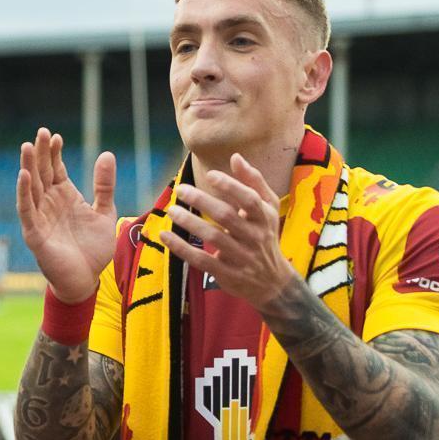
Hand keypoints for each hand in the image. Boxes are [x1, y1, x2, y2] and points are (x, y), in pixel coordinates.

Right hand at [16, 128, 116, 303]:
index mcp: (65, 197)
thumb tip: (107, 154)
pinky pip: (27, 210)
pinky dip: (24, 193)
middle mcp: (49, 204)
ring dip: (28, 167)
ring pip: (31, 188)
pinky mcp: (35, 234)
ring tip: (27, 147)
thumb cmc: (93, 249)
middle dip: (41, 153)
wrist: (86, 280)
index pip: (55, 169)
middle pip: (42, 173)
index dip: (55, 153)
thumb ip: (104, 185)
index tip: (56, 136)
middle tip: (40, 132)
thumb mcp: (104, 212)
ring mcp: (40, 218)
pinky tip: (24, 176)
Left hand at [162, 155, 297, 310]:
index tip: (210, 175)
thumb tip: (235, 157)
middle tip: (181, 190)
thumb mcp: (268, 210)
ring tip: (172, 210)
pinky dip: (181, 248)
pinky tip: (165, 235)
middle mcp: (255, 237)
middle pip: (227, 216)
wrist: (273, 282)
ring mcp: (241, 257)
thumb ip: (253, 182)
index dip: (230, 186)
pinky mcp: (226, 273)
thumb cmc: (266, 237)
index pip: (249, 200)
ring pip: (213, 237)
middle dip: (202, 201)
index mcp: (265, 218)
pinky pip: (200, 260)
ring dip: (190, 223)